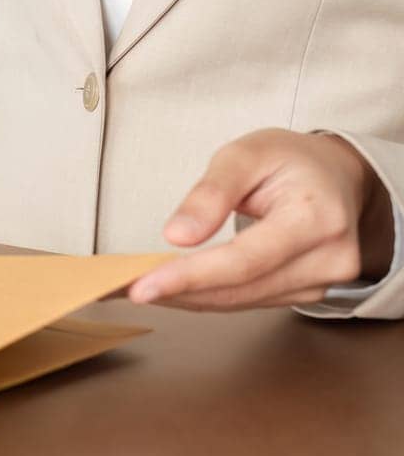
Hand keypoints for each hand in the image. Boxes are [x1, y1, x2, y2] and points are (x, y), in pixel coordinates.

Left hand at [129, 130, 395, 309]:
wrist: (335, 176)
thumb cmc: (289, 160)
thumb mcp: (245, 154)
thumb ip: (211, 192)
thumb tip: (177, 236)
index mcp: (316, 218)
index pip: (244, 260)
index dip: (190, 276)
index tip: (142, 286)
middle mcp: (327, 258)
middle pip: (239, 288)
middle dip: (177, 291)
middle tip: (121, 289)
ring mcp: (320, 281)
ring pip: (239, 301)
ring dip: (185, 297)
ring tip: (136, 287)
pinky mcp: (306, 292)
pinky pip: (246, 299)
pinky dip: (205, 295)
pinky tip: (171, 287)